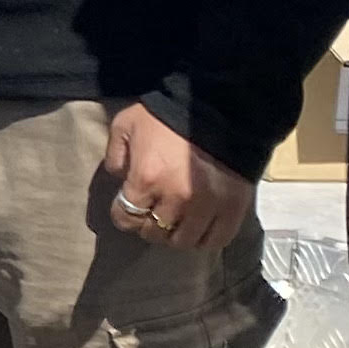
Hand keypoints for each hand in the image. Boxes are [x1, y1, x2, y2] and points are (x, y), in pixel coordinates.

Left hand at [101, 104, 252, 251]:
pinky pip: (217, 240)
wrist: (219, 106)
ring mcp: (207, 207)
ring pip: (184, 241)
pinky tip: (200, 226)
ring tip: (177, 221)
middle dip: (148, 224)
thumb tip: (119, 179)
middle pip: (154, 233)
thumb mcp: (126, 125)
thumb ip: (115, 154)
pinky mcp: (233, 208)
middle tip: (153, 212)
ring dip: (176, 234)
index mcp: (146, 179)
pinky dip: (205, 238)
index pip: (125, 218)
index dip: (123, 214)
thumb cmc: (167, 115)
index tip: (129, 205)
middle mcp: (176, 199)